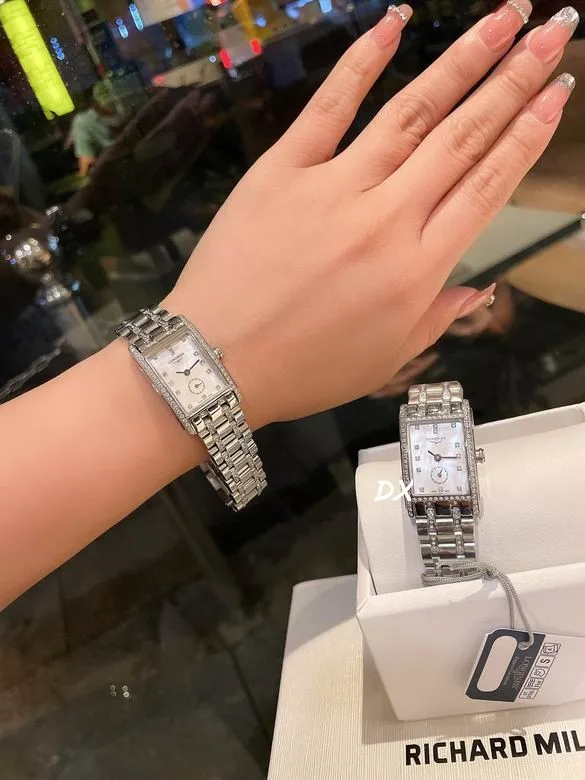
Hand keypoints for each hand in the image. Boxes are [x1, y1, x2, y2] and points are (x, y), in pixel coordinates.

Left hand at [166, 2, 576, 428]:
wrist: (215, 364)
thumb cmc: (301, 371)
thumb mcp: (384, 361)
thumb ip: (436, 319)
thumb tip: (477, 290)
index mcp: (416, 270)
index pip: (487, 187)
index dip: (527, 135)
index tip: (557, 94)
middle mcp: (385, 220)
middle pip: (462, 137)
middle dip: (515, 78)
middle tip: (554, 29)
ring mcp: (332, 188)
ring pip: (410, 112)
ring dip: (463, 60)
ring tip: (505, 17)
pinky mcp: (281, 171)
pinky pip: (328, 107)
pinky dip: (361, 62)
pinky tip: (395, 23)